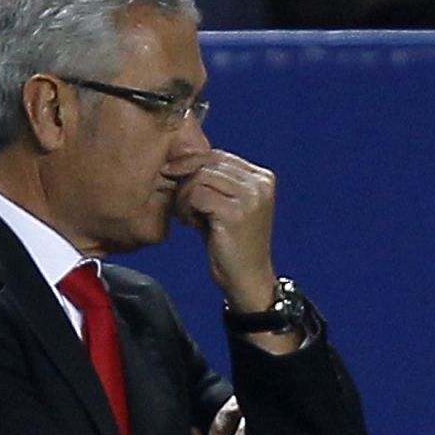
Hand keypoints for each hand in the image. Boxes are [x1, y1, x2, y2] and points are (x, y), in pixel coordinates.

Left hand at [171, 150, 278, 311]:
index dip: (191, 161)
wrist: (247, 279)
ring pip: (200, 178)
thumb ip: (215, 181)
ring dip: (185, 197)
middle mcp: (261, 183)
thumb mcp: (228, 205)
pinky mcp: (235, 212)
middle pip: (208, 163)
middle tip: (178, 201)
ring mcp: (251, 197)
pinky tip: (191, 224)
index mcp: (263, 178)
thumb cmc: (232, 243)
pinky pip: (196, 195)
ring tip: (188, 217)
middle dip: (185, 179)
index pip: (219, 156)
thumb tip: (181, 156)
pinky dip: (186, 209)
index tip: (171, 172)